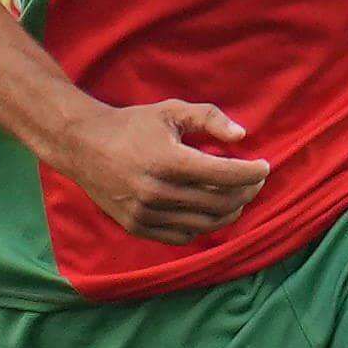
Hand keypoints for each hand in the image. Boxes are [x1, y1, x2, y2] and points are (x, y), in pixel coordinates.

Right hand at [63, 101, 272, 244]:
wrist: (82, 145)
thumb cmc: (132, 125)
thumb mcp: (171, 110)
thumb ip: (209, 118)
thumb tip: (242, 136)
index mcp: (168, 160)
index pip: (224, 174)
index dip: (251, 173)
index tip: (264, 167)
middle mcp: (157, 191)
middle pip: (219, 202)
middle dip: (245, 192)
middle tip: (254, 182)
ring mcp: (146, 213)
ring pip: (204, 224)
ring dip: (229, 212)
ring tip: (238, 198)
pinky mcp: (137, 226)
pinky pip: (182, 236)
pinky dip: (203, 227)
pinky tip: (210, 212)